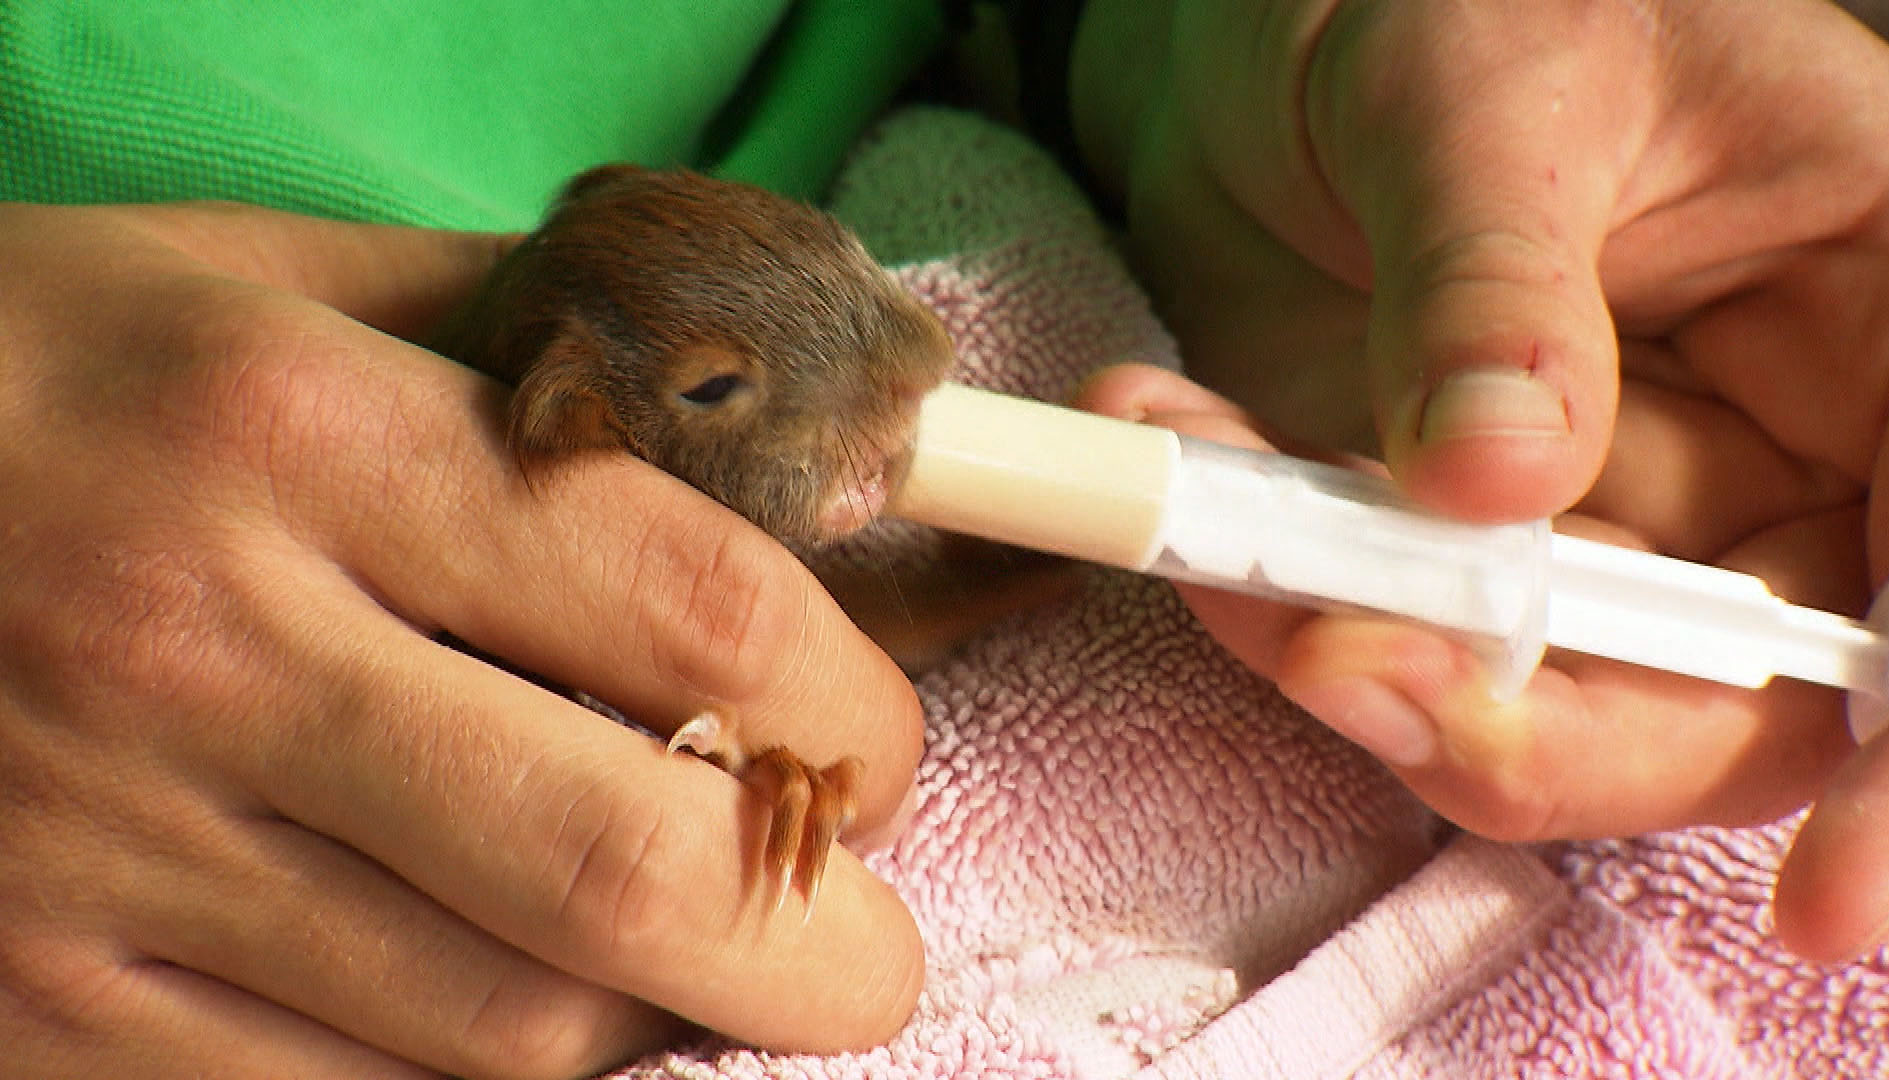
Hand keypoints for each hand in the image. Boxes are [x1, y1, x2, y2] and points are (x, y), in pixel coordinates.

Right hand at [0, 202, 923, 1078]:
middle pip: (621, 869)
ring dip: (652, 1016)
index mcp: (300, 442)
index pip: (695, 614)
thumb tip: (760, 418)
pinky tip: (495, 997)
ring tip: (681, 955)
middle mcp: (205, 657)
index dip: (851, 711)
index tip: (877, 749)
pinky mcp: (37, 1013)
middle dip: (814, 948)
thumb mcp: (259, 285)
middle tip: (865, 951)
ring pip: (499, 1034)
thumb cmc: (21, 376)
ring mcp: (105, 861)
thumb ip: (517, 343)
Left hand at [1071, 0, 1888, 960]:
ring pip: (1541, 693)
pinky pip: (1382, 629)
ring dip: (1369, 664)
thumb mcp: (1484, 80)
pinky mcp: (1445, 535)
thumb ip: (1501, 280)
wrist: (1275, 17)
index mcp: (1884, 303)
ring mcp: (1602, 505)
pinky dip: (1266, 589)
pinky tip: (1173, 436)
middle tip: (1345, 663)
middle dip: (1548, 725)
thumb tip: (1501, 487)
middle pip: (1741, 692)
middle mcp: (1770, 437)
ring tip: (1222, 549)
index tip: (1829, 898)